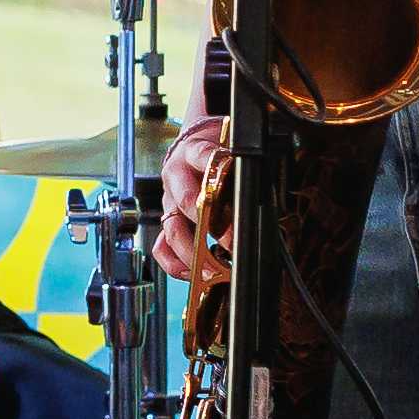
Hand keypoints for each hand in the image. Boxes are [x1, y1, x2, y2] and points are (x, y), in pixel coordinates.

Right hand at [153, 115, 229, 280]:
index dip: (219, 182)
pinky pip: (161, 246)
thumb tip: (256, 202)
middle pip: (186, 201)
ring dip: (192, 254)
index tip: (237, 202)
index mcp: (194, 152)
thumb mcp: (229, 153)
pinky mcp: (166, 220)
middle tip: (233, 245)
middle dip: (211, 227)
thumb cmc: (214, 153)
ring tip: (211, 271)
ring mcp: (168, 200)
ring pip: (172, 229)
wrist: (191, 145)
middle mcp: (177, 176)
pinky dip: (175, 263)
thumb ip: (238, 173)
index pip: (204, 160)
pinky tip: (192, 274)